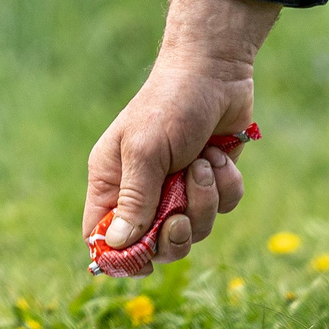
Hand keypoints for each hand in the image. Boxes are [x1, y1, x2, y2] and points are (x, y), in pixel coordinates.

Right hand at [82, 0, 279, 264]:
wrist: (215, 72)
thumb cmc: (170, 105)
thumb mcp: (146, 152)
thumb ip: (135, 200)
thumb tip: (118, 246)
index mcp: (112, 181)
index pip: (103, 235)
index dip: (120, 254)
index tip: (143, 256)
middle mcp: (143, 189)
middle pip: (154, 245)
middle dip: (173, 235)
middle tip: (179, 216)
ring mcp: (178, 187)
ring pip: (194, 229)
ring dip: (203, 200)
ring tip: (203, 163)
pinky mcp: (210, 181)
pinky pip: (222, 208)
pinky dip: (225, 185)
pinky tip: (218, 154)